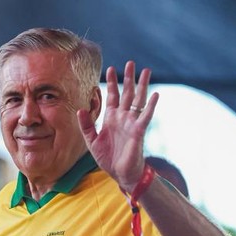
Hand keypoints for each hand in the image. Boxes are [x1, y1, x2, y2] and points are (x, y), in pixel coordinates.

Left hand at [77, 61, 159, 190]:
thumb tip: (80, 108)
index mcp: (112, 118)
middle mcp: (123, 117)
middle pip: (126, 93)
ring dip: (141, 85)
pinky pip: (145, 116)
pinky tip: (155, 94)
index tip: (110, 68)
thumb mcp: (91, 141)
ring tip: (146, 71)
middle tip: (130, 62)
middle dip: (128, 78)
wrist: (120, 174)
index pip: (112, 96)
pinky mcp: (139, 131)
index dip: (112, 83)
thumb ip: (86, 125)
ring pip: (138, 100)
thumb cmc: (108, 158)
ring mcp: (132, 123)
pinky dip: (151, 105)